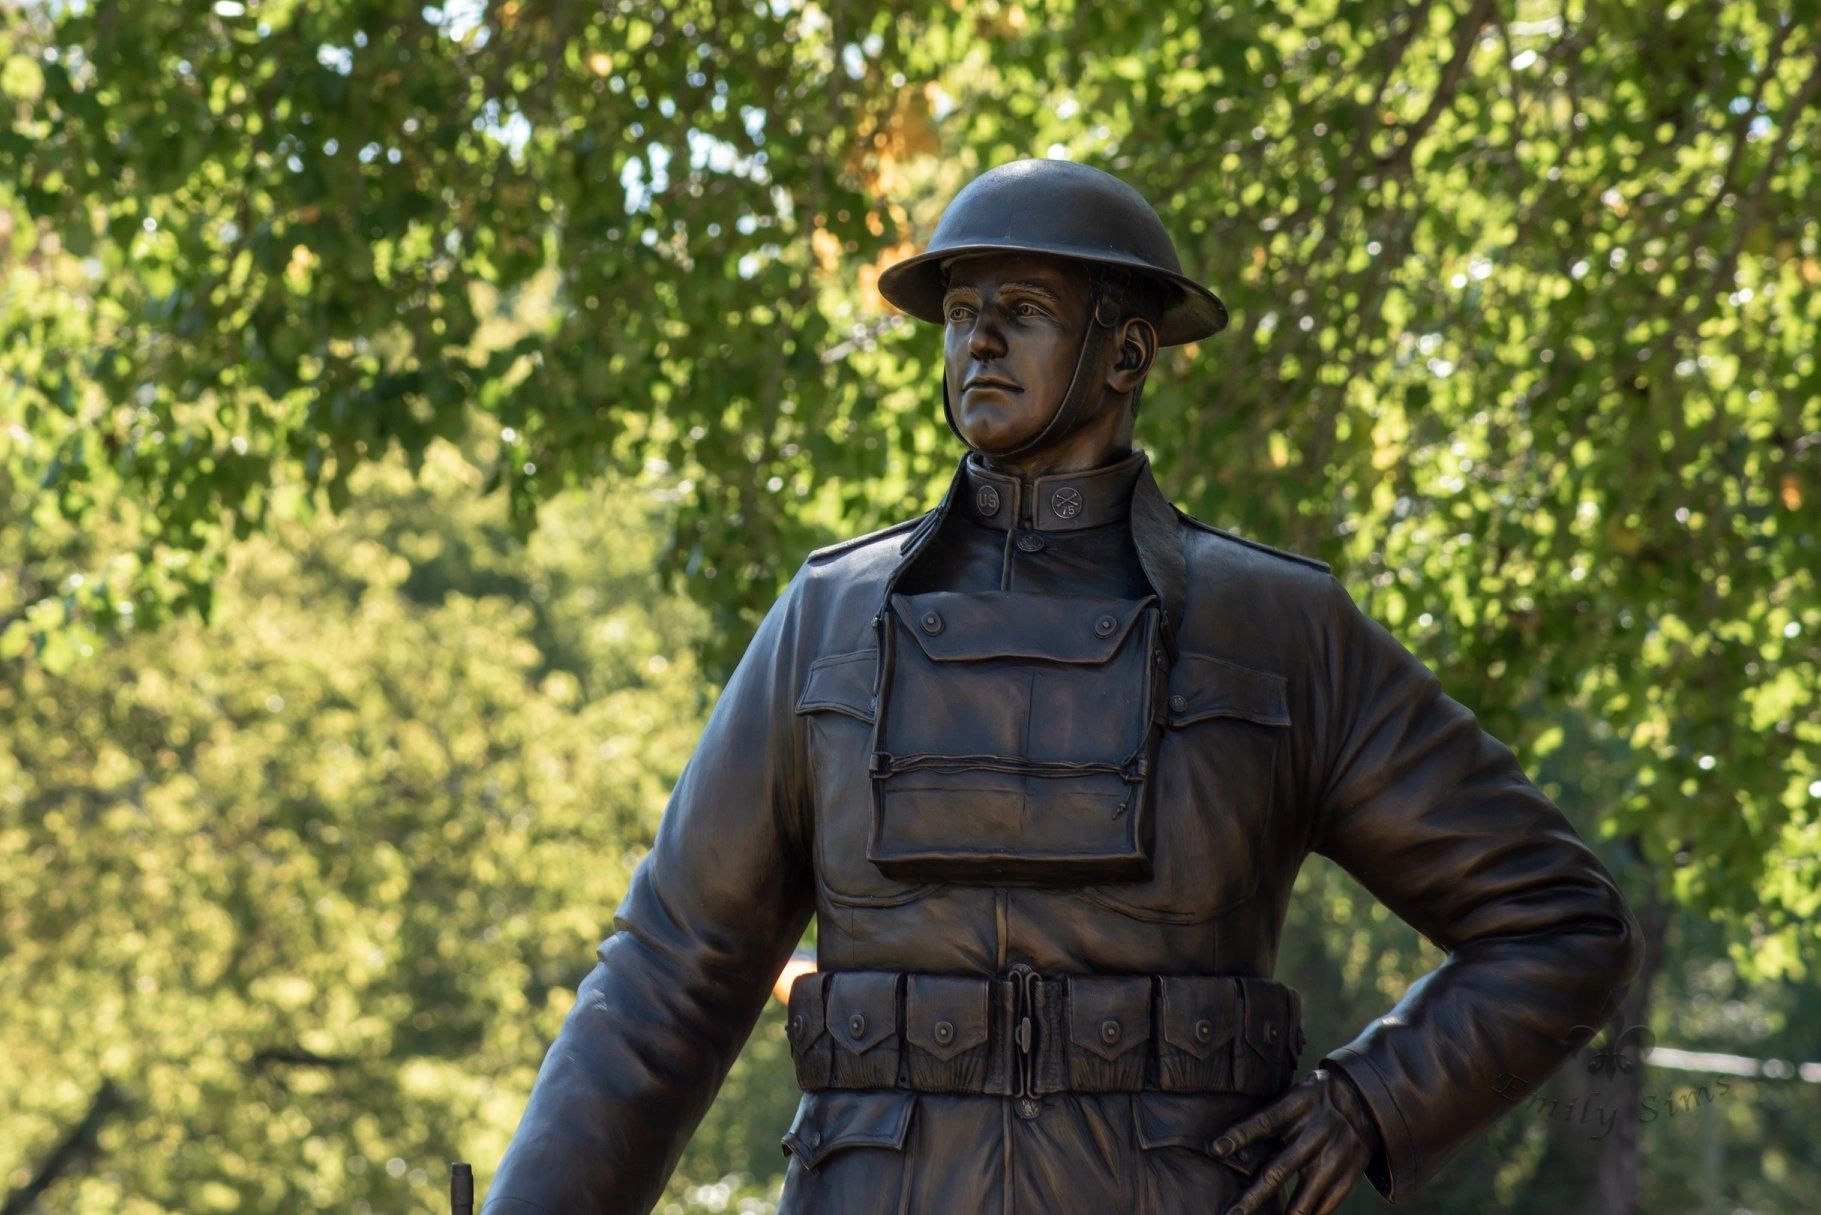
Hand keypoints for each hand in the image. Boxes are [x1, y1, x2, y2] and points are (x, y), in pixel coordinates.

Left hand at [1212, 1067, 1379, 1214]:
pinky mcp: (1350, 1174)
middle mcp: (1316, 1132)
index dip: (1239, 1136)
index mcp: (1298, 1105)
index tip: (1213, 1149)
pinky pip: (1327, 1203)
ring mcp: (1335, 1156)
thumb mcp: (1293, 1095)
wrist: (1366, 1101)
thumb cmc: (1314, 1100)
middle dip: (1253, 1195)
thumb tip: (1225, 1141)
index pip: (1264, 1122)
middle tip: (1231, 1213)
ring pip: (1305, 1195)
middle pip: (1280, 1169)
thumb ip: (1267, 1118)